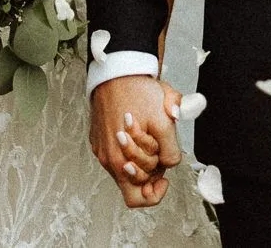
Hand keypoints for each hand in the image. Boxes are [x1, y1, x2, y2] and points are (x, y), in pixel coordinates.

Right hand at [90, 75, 182, 207]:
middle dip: (152, 169)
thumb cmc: (137, 93)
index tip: (163, 178)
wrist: (116, 71)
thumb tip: (169, 163)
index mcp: (120, 161)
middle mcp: (108, 158)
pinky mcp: (100, 137)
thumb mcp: (164, 122)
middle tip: (160, 149)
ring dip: (143, 155)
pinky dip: (132, 145)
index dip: (154, 192)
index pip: (136, 198)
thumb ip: (170, 150)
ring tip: (150, 133)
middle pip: (134, 181)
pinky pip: (119, 152)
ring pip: (128, 165)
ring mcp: (103, 148)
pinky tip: (139, 127)